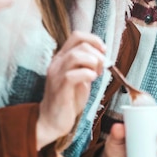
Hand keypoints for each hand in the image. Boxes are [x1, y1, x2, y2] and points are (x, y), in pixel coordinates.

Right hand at [36, 31, 105, 149]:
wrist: (52, 121)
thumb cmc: (68, 98)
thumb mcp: (80, 77)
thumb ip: (87, 65)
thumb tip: (103, 56)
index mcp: (62, 57)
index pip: (77, 36)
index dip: (94, 39)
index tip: (104, 51)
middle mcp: (57, 63)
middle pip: (80, 45)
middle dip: (97, 54)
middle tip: (101, 68)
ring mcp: (56, 75)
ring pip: (75, 56)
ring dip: (93, 63)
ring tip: (96, 74)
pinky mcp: (59, 89)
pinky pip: (73, 75)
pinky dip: (87, 74)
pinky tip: (91, 80)